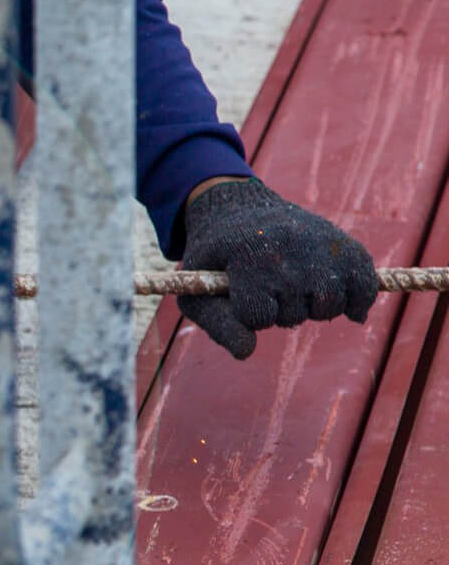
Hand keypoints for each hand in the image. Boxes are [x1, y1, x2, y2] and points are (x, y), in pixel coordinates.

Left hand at [178, 177, 377, 359]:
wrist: (240, 211)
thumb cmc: (216, 261)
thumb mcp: (199, 290)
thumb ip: (219, 325)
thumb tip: (247, 352)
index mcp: (248, 253)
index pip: (258, 315)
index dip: (249, 314)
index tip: (242, 292)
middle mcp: (288, 246)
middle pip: (295, 313)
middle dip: (279, 311)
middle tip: (267, 286)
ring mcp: (320, 243)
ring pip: (329, 305)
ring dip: (312, 308)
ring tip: (295, 289)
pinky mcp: (345, 244)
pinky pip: (365, 287)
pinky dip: (357, 302)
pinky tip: (343, 303)